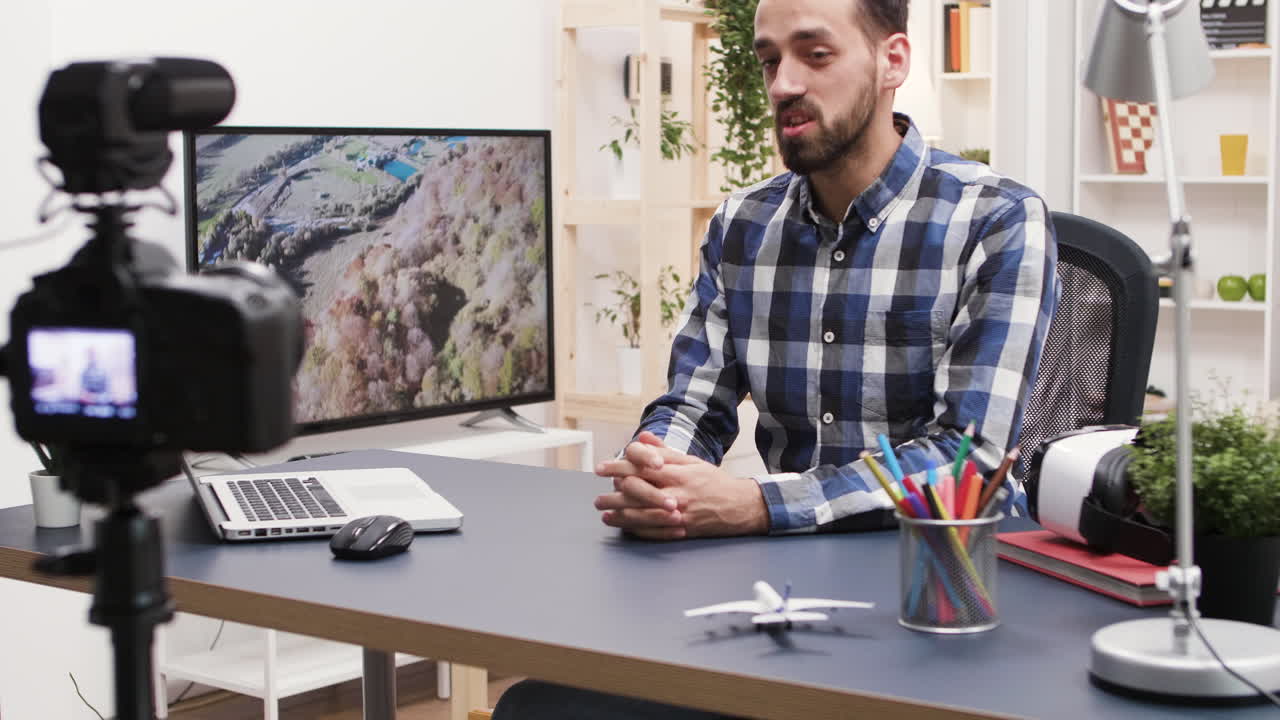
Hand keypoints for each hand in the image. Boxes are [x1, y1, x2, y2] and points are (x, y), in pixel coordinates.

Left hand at [594, 432, 768, 539]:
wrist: (740, 506)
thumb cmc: (714, 482)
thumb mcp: (691, 461)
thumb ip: (664, 451)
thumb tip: (643, 437)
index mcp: (677, 473)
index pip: (641, 467)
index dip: (618, 467)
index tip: (601, 469)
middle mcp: (676, 493)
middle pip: (637, 492)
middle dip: (613, 495)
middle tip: (598, 498)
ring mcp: (678, 514)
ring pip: (642, 515)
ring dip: (619, 515)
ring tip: (604, 513)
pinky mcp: (681, 530)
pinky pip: (653, 532)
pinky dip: (635, 529)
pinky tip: (623, 526)